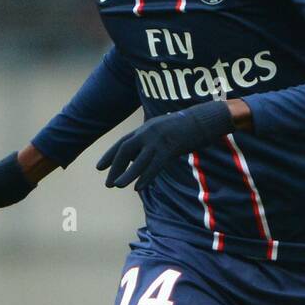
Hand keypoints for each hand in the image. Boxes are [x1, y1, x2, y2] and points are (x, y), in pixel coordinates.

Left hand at [96, 99, 234, 189]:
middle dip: (115, 167)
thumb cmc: (188, 126)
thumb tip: (143, 154)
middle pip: (125, 150)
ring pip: (138, 160)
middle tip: (108, 183)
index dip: (110, 155)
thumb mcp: (165, 129)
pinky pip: (154, 165)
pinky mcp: (170, 148)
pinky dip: (145, 177)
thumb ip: (152, 140)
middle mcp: (148, 132)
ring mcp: (159, 140)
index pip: (123, 142)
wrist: (205, 118)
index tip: (99, 167)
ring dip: (126, 174)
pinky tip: (138, 187)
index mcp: (146, 127)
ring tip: (116, 186)